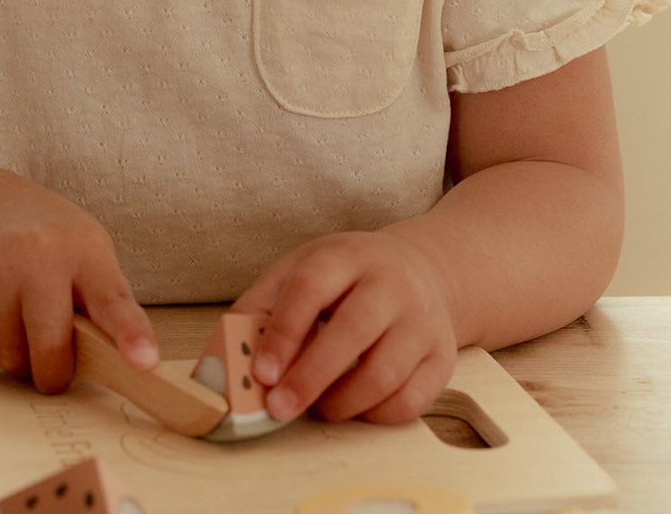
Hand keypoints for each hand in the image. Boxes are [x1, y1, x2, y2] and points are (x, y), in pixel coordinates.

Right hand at [0, 178, 157, 394]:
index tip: (143, 363)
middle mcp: (36, 253)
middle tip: (53, 361)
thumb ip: (106, 305)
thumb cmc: (51, 242)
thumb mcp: (90, 254)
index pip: (112, 299)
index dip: (130, 334)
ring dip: (17, 357)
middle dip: (52, 372)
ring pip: (8, 356)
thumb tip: (128, 365)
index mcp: (84, 251)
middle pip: (49, 347)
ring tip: (19, 322)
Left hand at [233, 229, 457, 423]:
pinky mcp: (442, 357)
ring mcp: (422, 320)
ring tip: (317, 408)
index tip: (261, 372)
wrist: (421, 270)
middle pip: (352, 331)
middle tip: (279, 408)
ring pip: (384, 373)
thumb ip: (264, 305)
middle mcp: (391, 284)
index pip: (311, 287)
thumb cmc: (347, 276)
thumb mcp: (303, 268)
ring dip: (342, 402)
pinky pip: (410, 401)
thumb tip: (228, 352)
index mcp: (347, 255)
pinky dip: (375, 415)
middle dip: (310, 377)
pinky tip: (354, 408)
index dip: (283, 332)